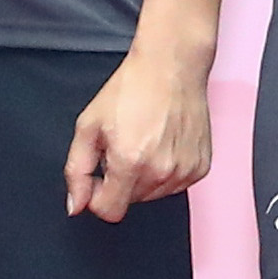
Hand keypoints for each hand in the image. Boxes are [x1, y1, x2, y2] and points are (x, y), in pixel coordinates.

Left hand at [62, 51, 212, 221]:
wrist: (171, 68)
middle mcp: (161, 172)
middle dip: (119, 181)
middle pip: (130, 201)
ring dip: (142, 177)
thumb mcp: (88, 126)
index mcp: (130, 162)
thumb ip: (77, 170)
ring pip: (153, 195)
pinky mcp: (201, 167)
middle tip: (121, 147)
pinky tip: (161, 144)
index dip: (96, 197)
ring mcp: (185, 171)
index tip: (98, 177)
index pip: (109, 211)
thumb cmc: (131, 90)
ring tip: (142, 142)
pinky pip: (175, 185)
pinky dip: (165, 172)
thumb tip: (76, 205)